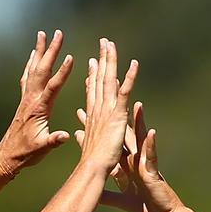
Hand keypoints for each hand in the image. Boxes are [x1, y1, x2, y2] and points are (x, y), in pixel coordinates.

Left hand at [0, 30, 75, 173]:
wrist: (7, 155)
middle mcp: (31, 99)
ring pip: (34, 69)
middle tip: (58, 33)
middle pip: (42, 70)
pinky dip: (31, 63)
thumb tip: (65, 136)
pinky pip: (27, 76)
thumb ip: (53, 140)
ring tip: (43, 34)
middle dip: (51, 51)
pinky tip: (34, 55)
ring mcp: (26, 98)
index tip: (71, 57)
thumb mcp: (42, 148)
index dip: (63, 72)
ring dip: (39, 51)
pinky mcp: (24, 100)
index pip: (53, 86)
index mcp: (39, 108)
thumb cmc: (26, 153)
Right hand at [75, 38, 138, 174]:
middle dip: (101, 60)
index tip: (92, 61)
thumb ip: (82, 136)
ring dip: (110, 60)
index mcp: (92, 115)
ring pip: (109, 79)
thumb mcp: (86, 144)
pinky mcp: (117, 113)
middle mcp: (98, 108)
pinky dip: (130, 76)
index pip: (93, 91)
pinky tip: (134, 63)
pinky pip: (124, 90)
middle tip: (103, 43)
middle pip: (99, 79)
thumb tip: (76, 134)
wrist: (93, 167)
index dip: (93, 75)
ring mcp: (107, 109)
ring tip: (110, 43)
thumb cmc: (90, 162)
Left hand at [77, 99, 181, 211]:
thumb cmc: (146, 208)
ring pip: (142, 140)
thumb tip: (93, 195)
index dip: (97, 131)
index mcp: (127, 165)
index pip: (110, 144)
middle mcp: (136, 161)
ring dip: (140, 123)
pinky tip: (152, 132)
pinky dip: (152, 145)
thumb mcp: (121, 201)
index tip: (84, 115)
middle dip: (116, 118)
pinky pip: (153, 156)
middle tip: (109, 100)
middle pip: (124, 135)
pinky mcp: (154, 172)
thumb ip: (107, 196)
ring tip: (137, 104)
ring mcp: (146, 165)